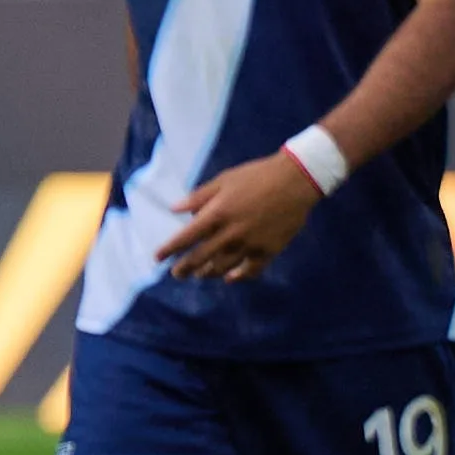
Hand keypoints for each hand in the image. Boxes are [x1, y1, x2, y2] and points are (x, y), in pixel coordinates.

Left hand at [154, 150, 323, 282]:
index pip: (185, 238)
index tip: (157, 258)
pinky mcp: (269, 250)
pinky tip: (230, 278)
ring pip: (223, 267)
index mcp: (216, 214)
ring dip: (208, 273)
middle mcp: (231, 233)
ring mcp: (250, 244)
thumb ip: (198, 197)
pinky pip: (250, 270)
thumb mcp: (223, 180)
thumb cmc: (256, 176)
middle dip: (184, 268)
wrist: (297, 180)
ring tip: (200, 275)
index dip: (169, 250)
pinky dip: (238, 276)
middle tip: (176, 274)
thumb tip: (174, 209)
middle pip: (201, 258)